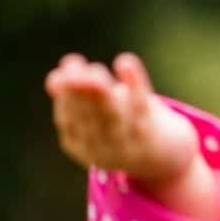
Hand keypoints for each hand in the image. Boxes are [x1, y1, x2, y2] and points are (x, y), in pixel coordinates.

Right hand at [45, 52, 197, 184]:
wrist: (166, 158)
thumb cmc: (123, 127)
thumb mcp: (97, 114)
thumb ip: (76, 96)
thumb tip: (54, 78)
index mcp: (81, 145)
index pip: (68, 120)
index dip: (63, 95)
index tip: (60, 74)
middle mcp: (103, 150)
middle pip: (89, 118)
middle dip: (78, 90)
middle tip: (72, 64)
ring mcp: (129, 145)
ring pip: (112, 115)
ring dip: (100, 90)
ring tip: (94, 70)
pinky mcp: (154, 134)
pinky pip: (141, 107)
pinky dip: (134, 83)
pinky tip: (125, 62)